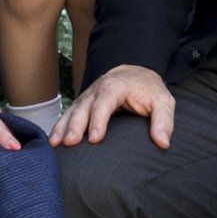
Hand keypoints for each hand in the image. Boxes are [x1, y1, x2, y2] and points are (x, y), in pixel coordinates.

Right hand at [51, 65, 174, 149]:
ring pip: (72, 110)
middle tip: (69, 143)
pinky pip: (68, 114)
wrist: (135, 74)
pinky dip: (59, 126)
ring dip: (62, 127)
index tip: (94, 139)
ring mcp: (87, 96)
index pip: (104, 103)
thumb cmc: (149, 90)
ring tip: (54, 144)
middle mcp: (97, 90)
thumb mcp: (163, 102)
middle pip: (83, 107)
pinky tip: (52, 140)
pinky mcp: (82, 104)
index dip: (98, 121)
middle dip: (75, 125)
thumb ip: (164, 121)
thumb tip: (162, 143)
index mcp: (116, 87)